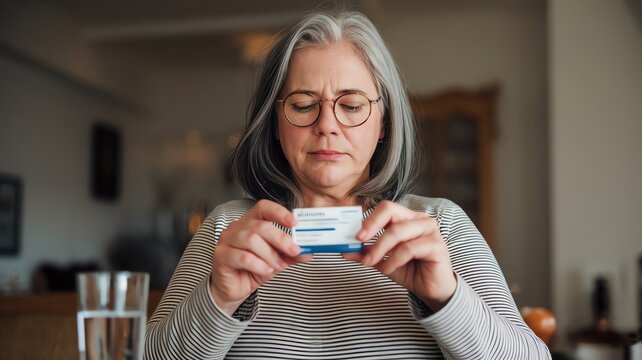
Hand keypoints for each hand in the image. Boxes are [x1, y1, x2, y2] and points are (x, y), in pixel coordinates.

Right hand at [210, 199, 311, 314]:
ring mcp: (226, 240)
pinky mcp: (220, 255)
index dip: (279, 212)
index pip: (263, 208)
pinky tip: (266, 271)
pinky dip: (259, 265)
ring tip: (278, 266)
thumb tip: (308, 252)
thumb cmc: (252, 269)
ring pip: (251, 240)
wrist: (233, 289)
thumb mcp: (276, 261)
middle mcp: (237, 227)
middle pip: (260, 225)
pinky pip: (243, 256)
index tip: (294, 223)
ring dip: (270, 255)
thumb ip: (290, 255)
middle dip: (280, 239)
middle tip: (294, 251)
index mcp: (250, 222)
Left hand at [343, 201, 456, 311]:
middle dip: (371, 226)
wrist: (430, 289)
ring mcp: (430, 230)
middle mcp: (419, 219)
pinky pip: (409, 248)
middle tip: (358, 242)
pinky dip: (393, 259)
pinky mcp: (437, 245)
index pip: (385, 208)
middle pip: (391, 210)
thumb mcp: (382, 261)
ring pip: (397, 231)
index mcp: (406, 217)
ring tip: (370, 263)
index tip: (354, 235)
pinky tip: (388, 269)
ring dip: (379, 248)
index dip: (368, 219)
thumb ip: (365, 253)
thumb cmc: (410, 270)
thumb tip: (344, 250)